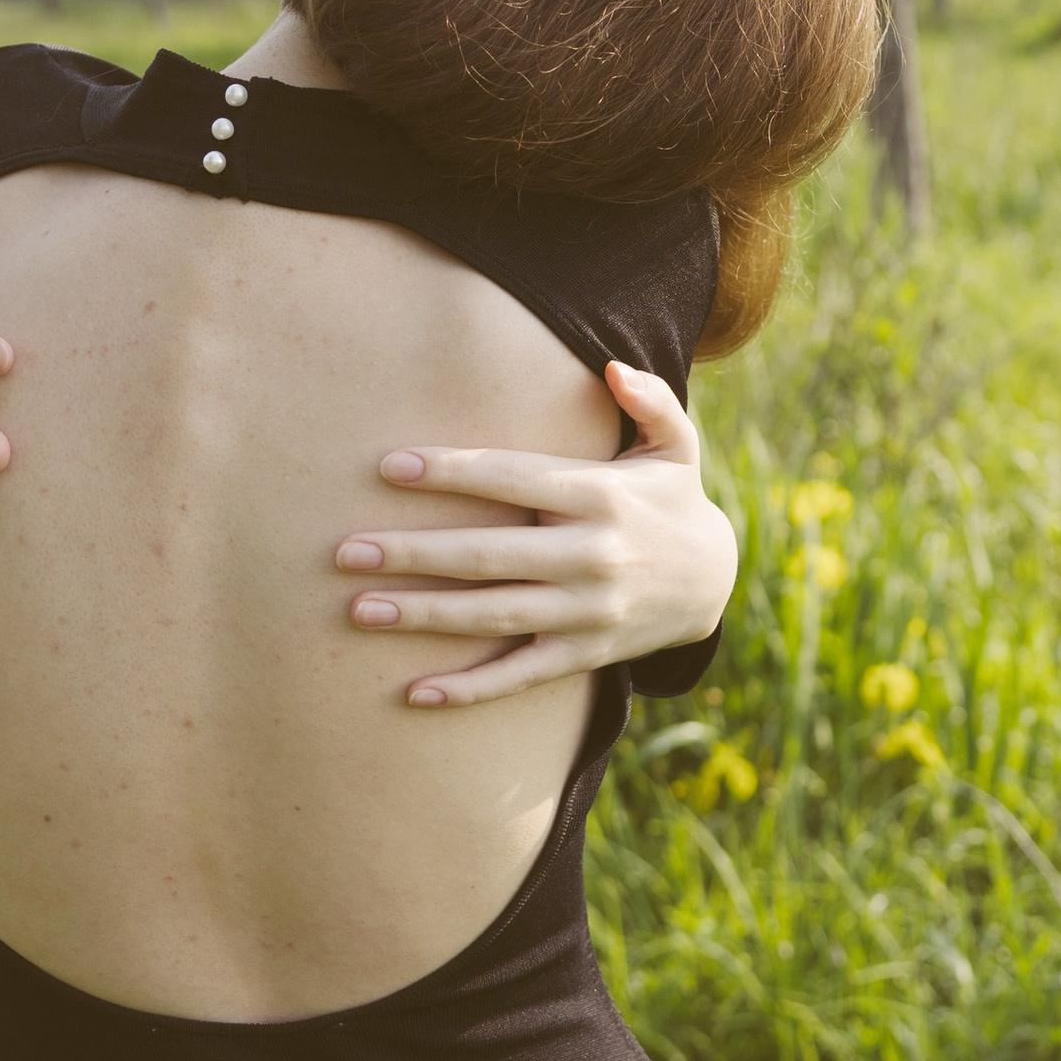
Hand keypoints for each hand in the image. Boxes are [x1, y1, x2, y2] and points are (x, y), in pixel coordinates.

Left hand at [334, 364, 736, 708]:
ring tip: (359, 610)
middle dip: (413, 553)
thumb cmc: (672, 500)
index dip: (452, 472)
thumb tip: (612, 366)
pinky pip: (520, 675)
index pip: (513, 477)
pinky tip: (415, 694)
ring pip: (493, 616)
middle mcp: (592, 556)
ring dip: (424, 615)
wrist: (714, 583)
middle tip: (346, 551)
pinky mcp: (585, 655)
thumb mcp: (678, 445)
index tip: (389, 467)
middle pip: (488, 554)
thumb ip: (649, 402)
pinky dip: (469, 690)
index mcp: (601, 496)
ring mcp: (587, 612)